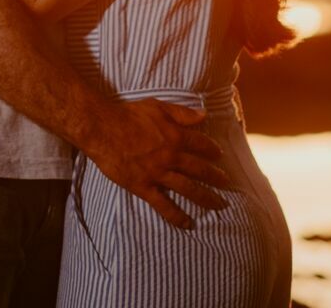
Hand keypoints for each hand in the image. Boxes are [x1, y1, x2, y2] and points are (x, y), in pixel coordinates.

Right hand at [86, 99, 231, 229]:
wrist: (104, 129)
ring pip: (188, 188)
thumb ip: (181, 112)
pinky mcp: (144, 187)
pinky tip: (188, 224)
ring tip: (219, 205)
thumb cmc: (129, 114)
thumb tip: (204, 115)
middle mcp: (170, 157)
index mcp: (175, 136)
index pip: (200, 144)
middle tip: (227, 183)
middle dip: (216, 177)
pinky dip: (177, 216)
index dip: (212, 150)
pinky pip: (164, 205)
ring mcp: (158, 173)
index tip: (220, 155)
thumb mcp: (157, 106)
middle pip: (199, 169)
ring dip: (206, 198)